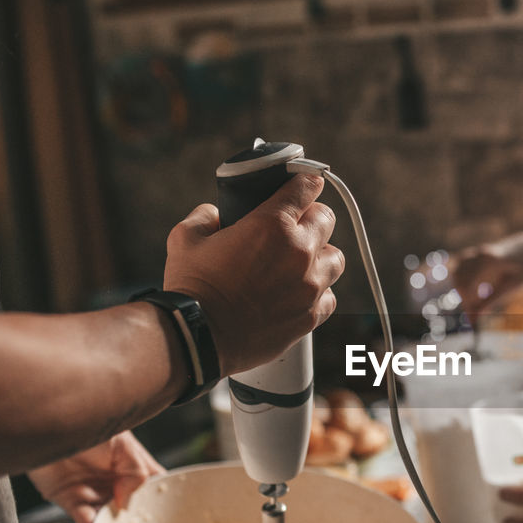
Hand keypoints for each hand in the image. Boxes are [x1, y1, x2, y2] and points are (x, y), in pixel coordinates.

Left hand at [27, 431, 162, 522]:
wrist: (43, 424)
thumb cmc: (86, 422)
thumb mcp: (122, 443)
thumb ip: (135, 471)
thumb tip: (128, 503)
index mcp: (135, 467)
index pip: (155, 489)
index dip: (163, 505)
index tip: (170, 522)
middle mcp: (117, 483)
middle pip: (133, 511)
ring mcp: (96, 493)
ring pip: (109, 521)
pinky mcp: (72, 501)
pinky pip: (84, 522)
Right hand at [163, 174, 344, 374]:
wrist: (199, 338)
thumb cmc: (192, 289)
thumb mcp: (186, 238)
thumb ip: (205, 216)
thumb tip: (216, 214)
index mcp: (272, 225)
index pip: (307, 188)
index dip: (306, 183)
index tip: (307, 185)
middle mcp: (300, 253)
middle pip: (327, 220)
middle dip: (312, 218)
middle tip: (297, 226)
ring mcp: (310, 286)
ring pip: (335, 259)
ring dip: (321, 256)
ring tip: (301, 263)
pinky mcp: (311, 316)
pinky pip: (330, 297)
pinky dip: (319, 292)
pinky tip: (299, 293)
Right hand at [451, 227, 522, 315]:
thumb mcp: (514, 286)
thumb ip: (493, 300)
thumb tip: (476, 316)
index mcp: (489, 260)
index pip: (466, 284)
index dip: (467, 303)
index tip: (473, 319)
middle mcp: (480, 253)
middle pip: (458, 277)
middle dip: (463, 297)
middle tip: (474, 314)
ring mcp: (480, 251)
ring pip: (458, 271)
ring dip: (462, 288)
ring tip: (477, 302)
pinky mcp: (481, 253)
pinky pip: (464, 267)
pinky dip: (465, 280)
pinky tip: (478, 291)